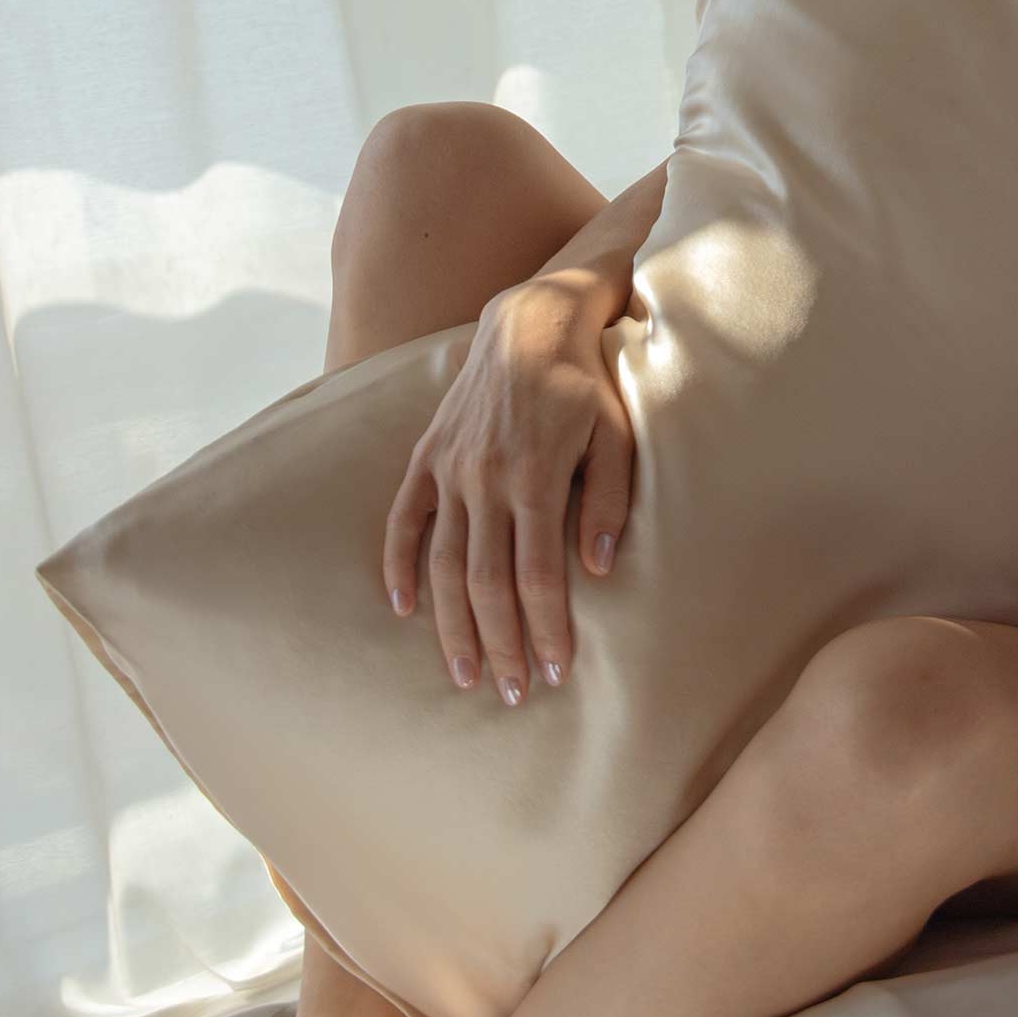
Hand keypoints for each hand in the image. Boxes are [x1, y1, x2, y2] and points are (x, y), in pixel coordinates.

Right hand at [381, 275, 634, 703]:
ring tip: (467, 674)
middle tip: (515, 693)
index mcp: (535, 479)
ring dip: (453, 625)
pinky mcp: (427, 456)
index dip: (547, 628)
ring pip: (444, 564)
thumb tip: (599, 569)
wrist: (531, 323)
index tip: (557, 671)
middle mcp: (485, 479)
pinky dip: (400, 567)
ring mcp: (450, 469)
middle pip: (487, 583)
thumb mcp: (617, 435)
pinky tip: (405, 610)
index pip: (538, 575)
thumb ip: (610, 500)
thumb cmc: (587, 384)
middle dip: (501, 644)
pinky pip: (404, 520)